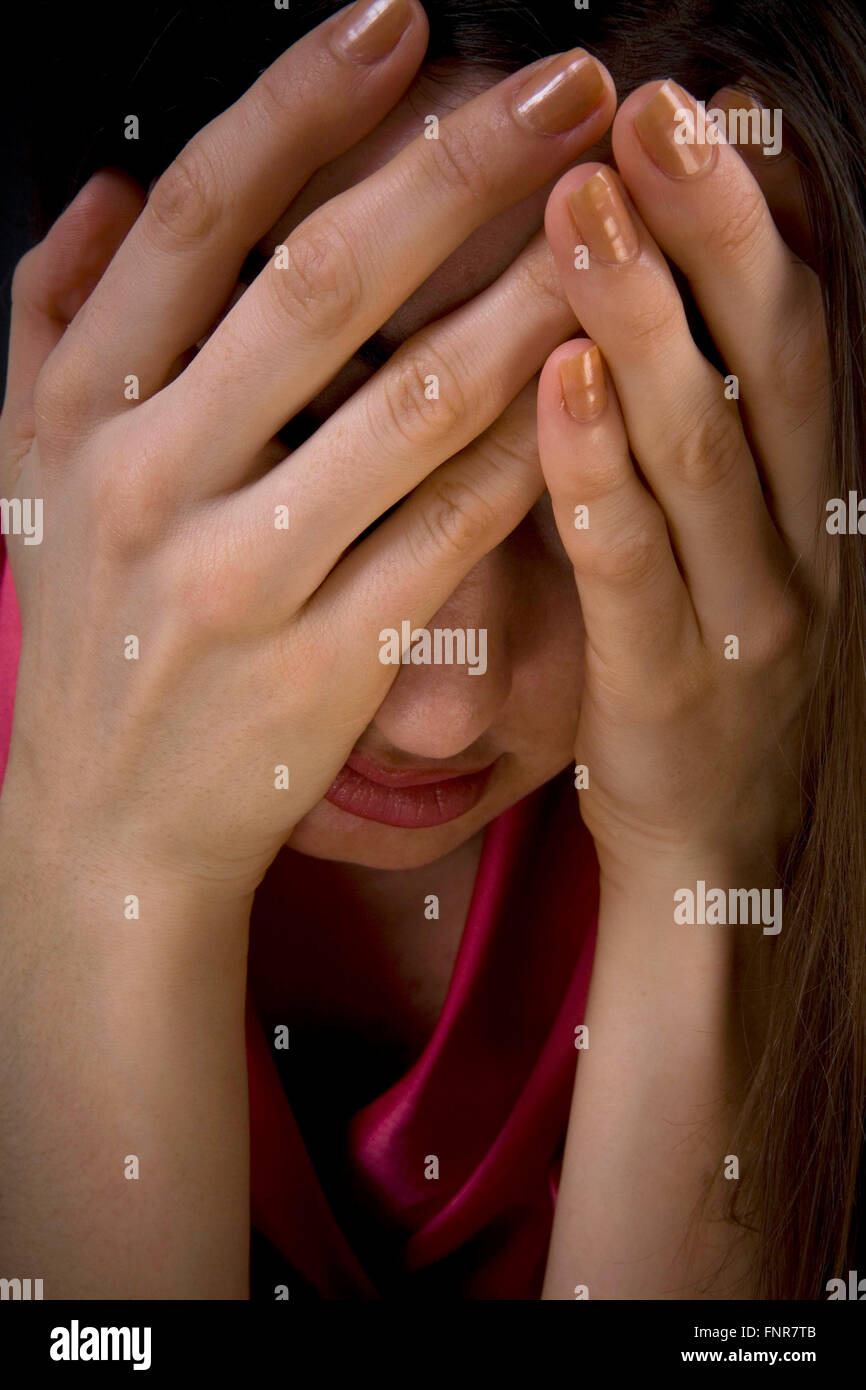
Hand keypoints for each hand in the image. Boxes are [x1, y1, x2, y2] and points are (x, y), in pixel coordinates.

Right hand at [0, 0, 616, 899]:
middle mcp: (152, 481)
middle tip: (568, 85)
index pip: (196, 220)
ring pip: (414, 402)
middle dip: (457, 167)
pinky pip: (455, 528)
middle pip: (319, 285)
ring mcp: (243, 576)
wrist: (113, 818)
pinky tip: (595, 378)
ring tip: (617, 220)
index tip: (400, 22)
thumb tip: (108, 188)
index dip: (302, 105)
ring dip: (531, 294)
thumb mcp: (30, 475)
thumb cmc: (95, 630)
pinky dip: (531, 447)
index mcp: (80, 413)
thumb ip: (51, 321)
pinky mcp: (329, 658)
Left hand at [537, 80, 830, 886]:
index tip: (707, 102)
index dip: (768, 210)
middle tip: (648, 107)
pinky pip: (634, 568)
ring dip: (648, 319)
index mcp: (813, 490)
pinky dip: (600, 471)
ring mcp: (749, 614)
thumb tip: (643, 296)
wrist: (715, 847)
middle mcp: (802, 537)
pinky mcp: (672, 686)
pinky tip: (558, 384)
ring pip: (706, 448)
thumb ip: (703, 428)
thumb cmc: (698, 669)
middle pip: (771, 357)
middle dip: (715, 226)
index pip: (805, 326)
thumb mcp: (727, 540)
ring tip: (583, 205)